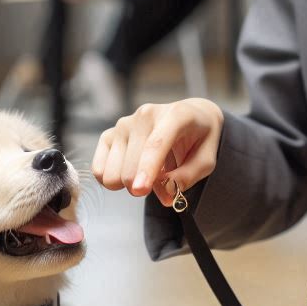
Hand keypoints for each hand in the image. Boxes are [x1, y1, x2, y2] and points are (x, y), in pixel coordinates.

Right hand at [91, 98, 224, 206]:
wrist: (189, 116)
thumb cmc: (200, 138)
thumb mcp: (207, 160)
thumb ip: (188, 176)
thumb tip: (166, 190)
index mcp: (175, 115)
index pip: (156, 144)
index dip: (147, 169)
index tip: (139, 190)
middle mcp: (145, 115)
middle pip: (131, 165)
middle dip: (142, 187)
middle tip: (162, 184)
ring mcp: (124, 124)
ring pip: (112, 172)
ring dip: (129, 184)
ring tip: (149, 173)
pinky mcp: (109, 134)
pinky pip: (99, 170)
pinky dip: (113, 179)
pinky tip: (130, 171)